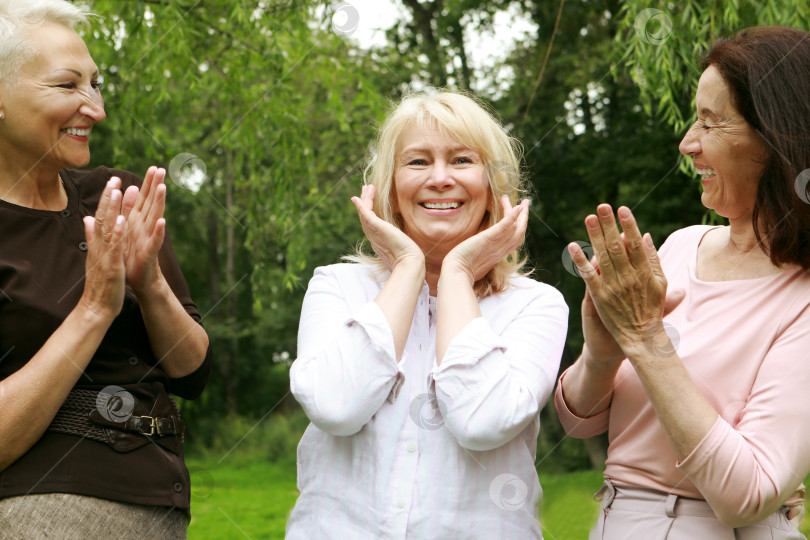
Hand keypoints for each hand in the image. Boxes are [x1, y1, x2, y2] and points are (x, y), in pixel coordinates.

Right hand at [80, 177, 126, 318]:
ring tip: (119, 191)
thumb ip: (92, 236)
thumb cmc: (100, 281)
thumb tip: (86, 218)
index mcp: (98, 242)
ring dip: (113, 209)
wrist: (97, 307)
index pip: (101, 216)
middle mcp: (99, 245)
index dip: (106, 199)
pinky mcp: (112, 265)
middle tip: (115, 178)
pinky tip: (125, 220)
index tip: (113, 181)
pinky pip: (115, 247)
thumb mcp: (96, 255)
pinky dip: (119, 233)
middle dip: (109, 198)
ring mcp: (105, 254)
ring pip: (108, 228)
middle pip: (103, 217)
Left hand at [121, 166, 166, 294]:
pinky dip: (158, 231)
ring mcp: (149, 238)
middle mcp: (145, 227)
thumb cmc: (132, 255)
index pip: (144, 198)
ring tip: (162, 188)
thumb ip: (125, 209)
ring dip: (159, 203)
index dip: (149, 183)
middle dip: (156, 186)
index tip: (154, 167)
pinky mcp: (149, 252)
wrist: (139, 279)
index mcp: (137, 221)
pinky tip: (163, 221)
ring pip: (154, 217)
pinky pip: (154, 240)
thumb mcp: (124, 228)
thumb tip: (127, 189)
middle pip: (152, 203)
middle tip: (161, 170)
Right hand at [351, 184, 423, 269]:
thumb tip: (408, 246)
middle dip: (364, 203)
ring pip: (364, 214)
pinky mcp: (376, 228)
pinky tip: (358, 198)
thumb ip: (402, 244)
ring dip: (365, 199)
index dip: (369, 212)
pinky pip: (366, 214)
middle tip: (364, 190)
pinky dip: (362, 205)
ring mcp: (373, 233)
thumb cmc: (409, 259)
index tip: (370, 201)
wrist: (408, 262)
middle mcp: (373, 238)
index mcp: (379, 242)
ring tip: (367, 187)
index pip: (371, 224)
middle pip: (365, 217)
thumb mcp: (404, 248)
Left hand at [442, 196, 528, 284]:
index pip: (514, 240)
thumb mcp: (474, 261)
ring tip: (523, 201)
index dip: (519, 227)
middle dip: (524, 218)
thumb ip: (480, 255)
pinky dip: (512, 217)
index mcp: (498, 255)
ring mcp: (496, 245)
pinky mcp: (488, 239)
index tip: (519, 216)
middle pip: (520, 233)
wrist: (456, 273)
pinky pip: (504, 227)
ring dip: (520, 214)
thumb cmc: (460, 270)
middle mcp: (500, 250)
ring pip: (516, 229)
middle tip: (526, 202)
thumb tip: (475, 254)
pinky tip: (516, 207)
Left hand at [568, 204, 672, 358]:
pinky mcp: (599, 297)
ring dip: (594, 236)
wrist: (640, 338)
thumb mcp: (659, 284)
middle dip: (609, 225)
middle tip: (602, 206)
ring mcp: (613, 287)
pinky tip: (572, 246)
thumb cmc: (651, 310)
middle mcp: (629, 277)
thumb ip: (653, 260)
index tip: (622, 209)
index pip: (635, 244)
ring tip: (589, 218)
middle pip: (617, 246)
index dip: (628, 226)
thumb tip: (646, 236)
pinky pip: (589, 276)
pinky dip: (581, 261)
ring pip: (602, 257)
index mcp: (644, 273)